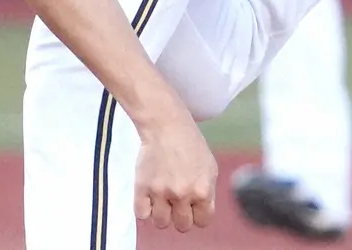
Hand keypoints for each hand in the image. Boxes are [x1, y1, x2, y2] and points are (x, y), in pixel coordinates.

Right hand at [134, 110, 216, 232]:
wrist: (165, 124)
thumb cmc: (189, 143)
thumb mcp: (209, 167)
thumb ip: (208, 193)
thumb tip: (201, 212)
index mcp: (203, 190)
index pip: (202, 221)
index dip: (197, 213)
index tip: (192, 204)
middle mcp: (183, 194)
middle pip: (182, 226)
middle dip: (180, 215)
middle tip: (176, 200)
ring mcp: (161, 192)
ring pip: (161, 223)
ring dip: (162, 213)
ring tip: (162, 197)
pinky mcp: (142, 187)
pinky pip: (142, 214)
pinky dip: (145, 208)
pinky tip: (149, 195)